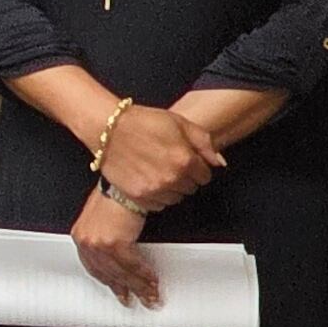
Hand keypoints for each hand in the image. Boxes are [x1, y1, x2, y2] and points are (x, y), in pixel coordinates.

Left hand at [73, 184, 158, 306]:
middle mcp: (87, 242)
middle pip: (109, 274)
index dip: (110, 282)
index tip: (119, 291)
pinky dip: (145, 274)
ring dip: (139, 286)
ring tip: (150, 296)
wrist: (123, 183)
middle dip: (126, 289)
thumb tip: (118, 249)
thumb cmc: (116, 194)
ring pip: (121, 273)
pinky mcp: (115, 243)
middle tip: (138, 300)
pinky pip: (132, 265)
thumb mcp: (103, 216)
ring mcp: (100, 244)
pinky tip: (152, 280)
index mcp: (82, 236)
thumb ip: (106, 234)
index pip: (94, 267)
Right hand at [94, 100, 220, 213]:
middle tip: (169, 164)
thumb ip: (204, 142)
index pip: (205, 176)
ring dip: (171, 189)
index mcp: (185, 160)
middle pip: (191, 188)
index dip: (197, 167)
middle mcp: (171, 178)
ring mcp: (153, 189)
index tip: (186, 160)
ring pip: (175, 199)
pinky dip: (156, 196)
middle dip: (185, 178)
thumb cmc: (143, 121)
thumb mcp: (179, 123)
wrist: (108, 128)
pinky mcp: (136, 196)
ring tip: (158, 172)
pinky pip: (157, 205)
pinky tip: (148, 181)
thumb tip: (219, 163)